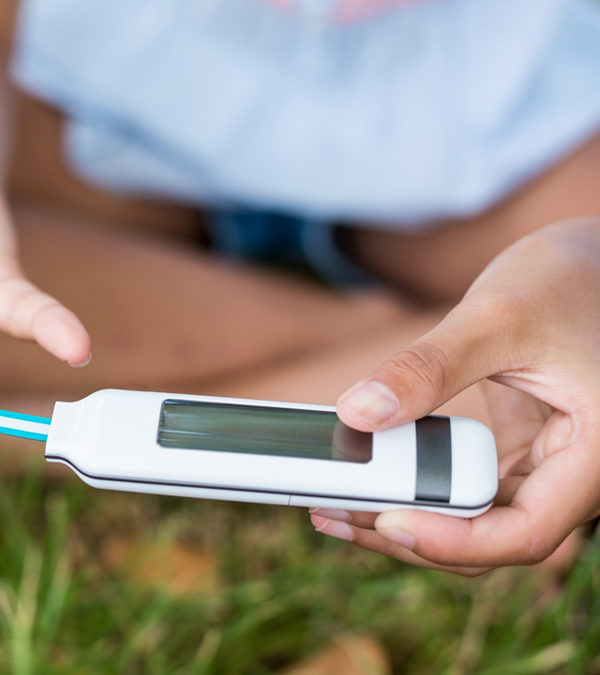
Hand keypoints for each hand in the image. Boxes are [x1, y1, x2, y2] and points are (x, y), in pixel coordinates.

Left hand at [313, 217, 599, 573]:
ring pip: (476, 522)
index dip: (454, 541)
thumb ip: (428, 367)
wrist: (590, 263)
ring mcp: (546, 470)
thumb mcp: (495, 315)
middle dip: (409, 536)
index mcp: (598, 453)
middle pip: (491, 539)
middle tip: (332, 514)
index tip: (387, 521)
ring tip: (331, 503)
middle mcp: (577, 474)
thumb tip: (358, 414)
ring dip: (406, 518)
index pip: (526, 532)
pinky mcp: (519, 456)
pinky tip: (365, 477)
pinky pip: (468, 490)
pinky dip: (418, 489)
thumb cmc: (566, 280)